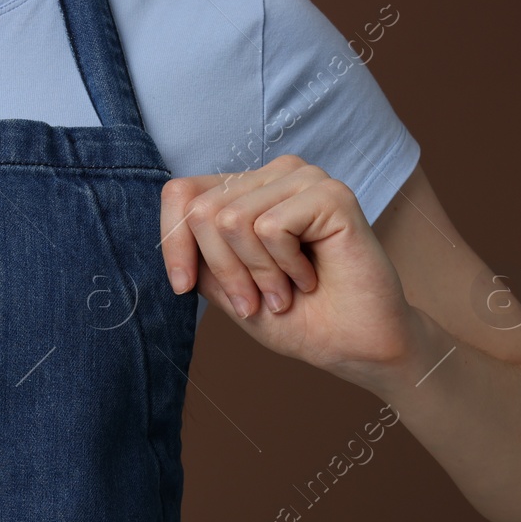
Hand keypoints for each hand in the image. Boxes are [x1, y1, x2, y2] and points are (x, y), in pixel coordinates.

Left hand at [160, 154, 416, 382]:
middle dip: (223, 271)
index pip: (180, 194)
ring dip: (256, 274)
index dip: (172, 244)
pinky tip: (310, 277)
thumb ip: (196, 251)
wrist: (350, 345)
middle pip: (202, 211)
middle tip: (258, 300)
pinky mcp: (330, 193)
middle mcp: (274, 176)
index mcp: (246, 191)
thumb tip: (170, 224)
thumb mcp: (225, 286)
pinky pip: (269, 228)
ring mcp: (304, 179)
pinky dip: (283, 268)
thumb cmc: (296, 317)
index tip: (182, 287)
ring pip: (231, 220)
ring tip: (286, 291)